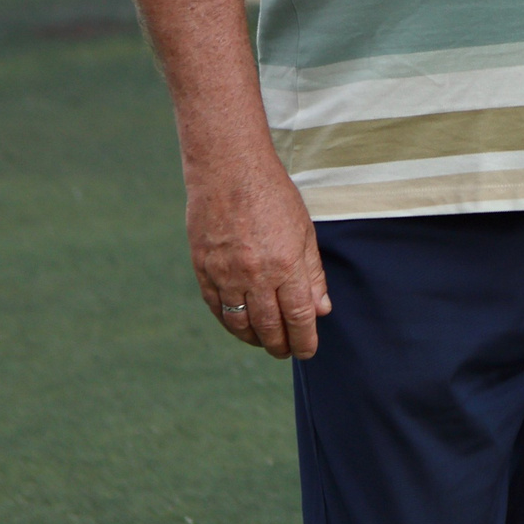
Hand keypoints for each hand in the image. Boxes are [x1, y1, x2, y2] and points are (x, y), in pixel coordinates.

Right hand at [186, 153, 329, 359]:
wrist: (228, 171)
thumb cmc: (273, 196)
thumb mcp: (304, 231)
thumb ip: (312, 274)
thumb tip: (320, 310)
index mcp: (286, 264)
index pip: (298, 316)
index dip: (305, 338)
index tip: (308, 350)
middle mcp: (255, 274)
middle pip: (269, 326)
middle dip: (280, 345)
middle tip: (287, 352)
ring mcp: (225, 274)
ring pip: (239, 323)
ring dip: (254, 339)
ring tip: (266, 342)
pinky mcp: (203, 269)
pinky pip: (216, 307)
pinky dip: (229, 322)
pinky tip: (240, 325)